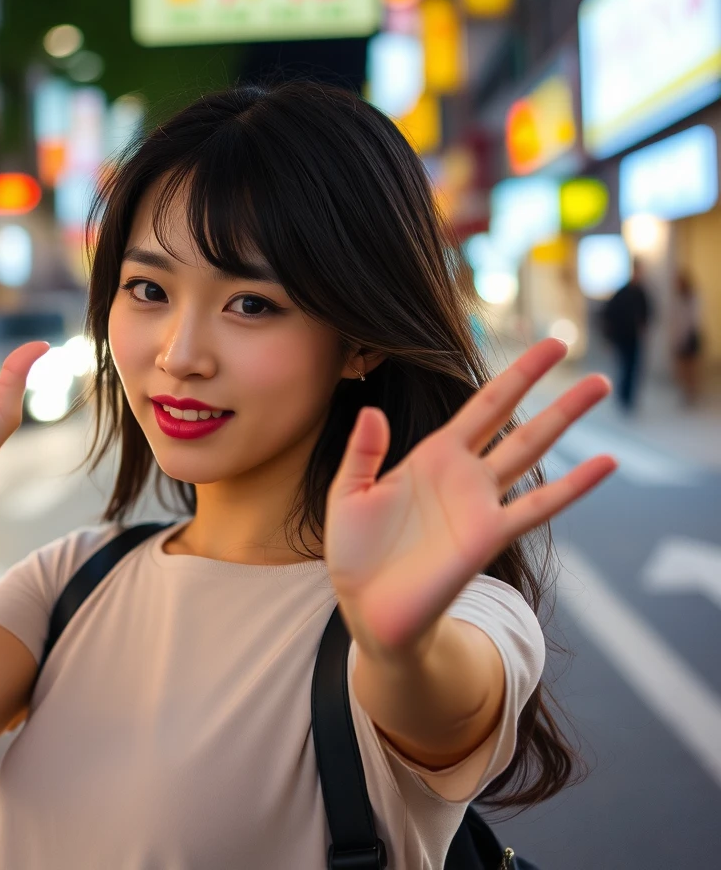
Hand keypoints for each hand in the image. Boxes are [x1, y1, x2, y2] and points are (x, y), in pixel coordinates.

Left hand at [325, 338, 615, 657]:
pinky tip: (606, 463)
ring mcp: (481, 503)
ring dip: (565, 418)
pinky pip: (539, 504)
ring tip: (600, 385)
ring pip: (532, 450)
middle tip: (573, 342)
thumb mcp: (347, 494)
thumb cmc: (356, 553)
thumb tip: (373, 410)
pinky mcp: (488, 536)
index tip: (540, 346)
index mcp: (433, 456)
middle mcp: (465, 473)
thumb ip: (362, 452)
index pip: (480, 404)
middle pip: (514, 417)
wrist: (368, 610)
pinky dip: (574, 485)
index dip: (509, 374)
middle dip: (543, 382)